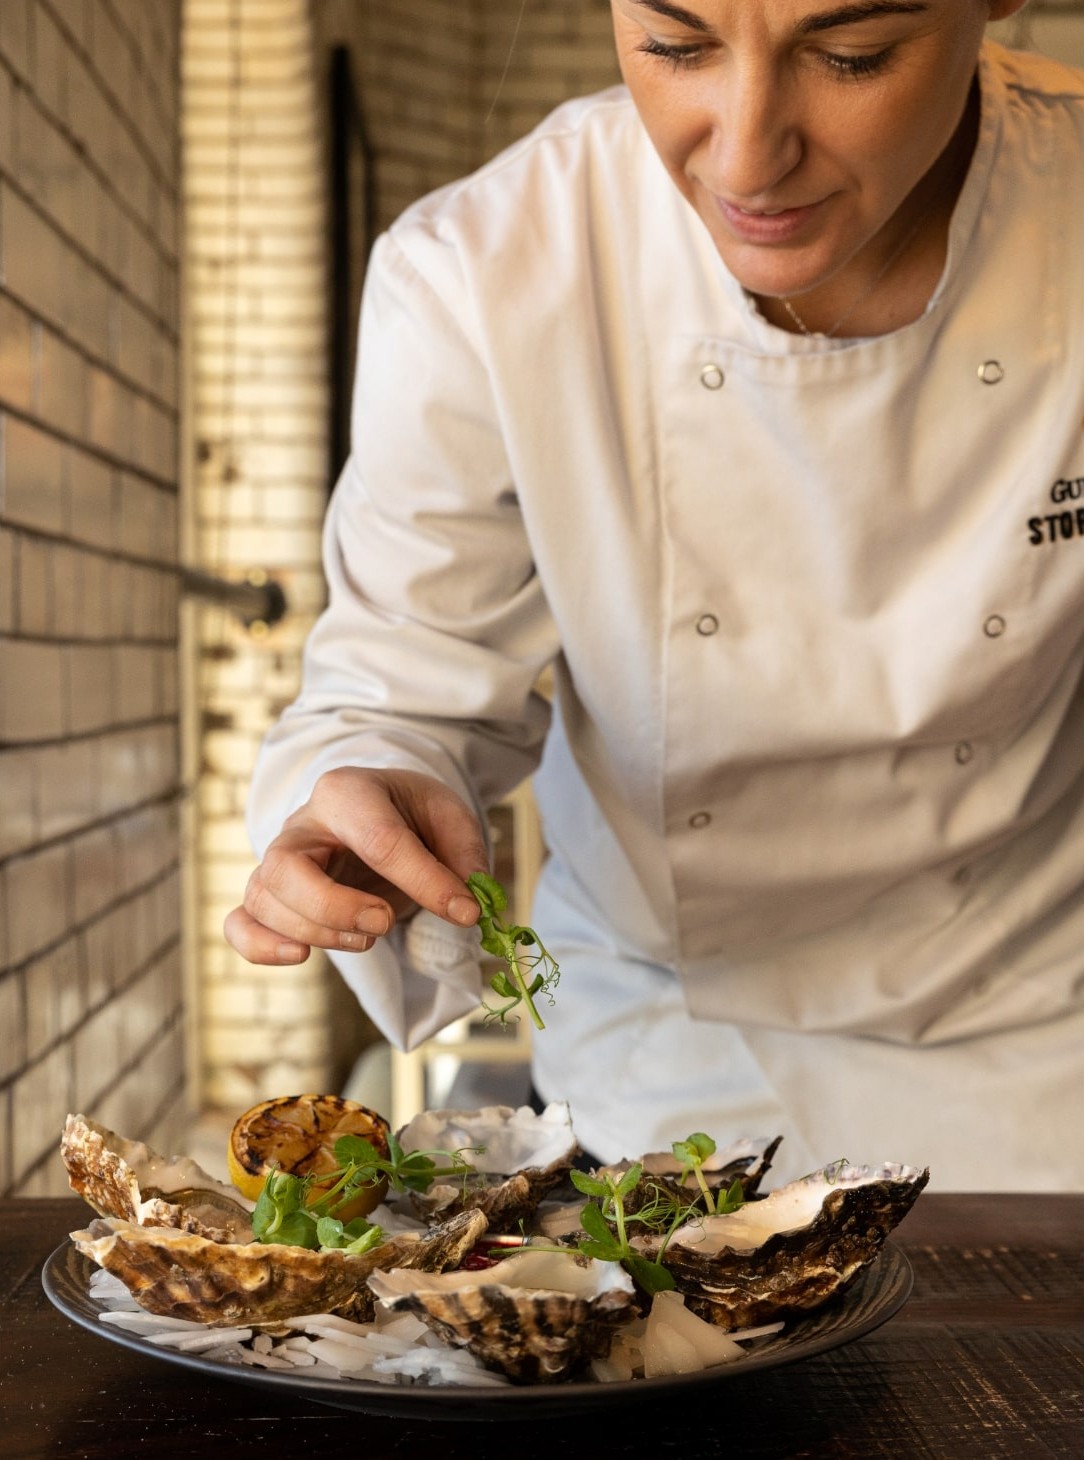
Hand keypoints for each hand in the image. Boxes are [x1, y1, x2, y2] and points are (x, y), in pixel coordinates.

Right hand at [224, 768, 487, 964]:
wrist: (376, 812)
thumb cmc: (410, 814)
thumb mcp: (449, 817)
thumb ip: (463, 857)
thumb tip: (468, 906)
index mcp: (348, 791)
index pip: (376, 838)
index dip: (423, 880)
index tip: (464, 911)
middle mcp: (302, 824)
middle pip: (287, 868)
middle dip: (336, 907)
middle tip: (385, 922)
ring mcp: (278, 860)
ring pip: (264, 899)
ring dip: (316, 931)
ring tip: (368, 939)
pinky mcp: (271, 895)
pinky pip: (240, 921)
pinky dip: (259, 946)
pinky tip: (300, 956)